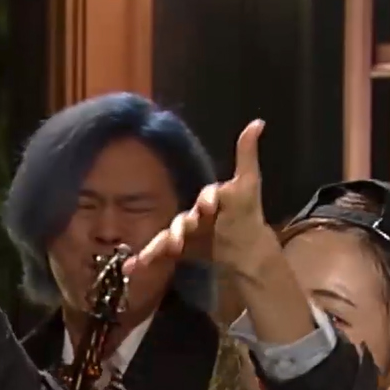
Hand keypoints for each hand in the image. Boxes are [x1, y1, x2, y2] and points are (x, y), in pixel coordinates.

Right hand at [130, 120, 267, 277]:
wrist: (243, 246)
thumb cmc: (245, 212)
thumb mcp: (249, 183)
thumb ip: (246, 155)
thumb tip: (257, 122)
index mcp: (209, 199)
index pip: (207, 196)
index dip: (208, 199)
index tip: (212, 206)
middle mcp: (192, 213)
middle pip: (181, 219)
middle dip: (180, 228)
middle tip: (181, 236)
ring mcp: (182, 232)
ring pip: (165, 237)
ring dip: (156, 246)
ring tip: (147, 258)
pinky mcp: (177, 249)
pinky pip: (160, 252)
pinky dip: (144, 259)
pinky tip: (132, 268)